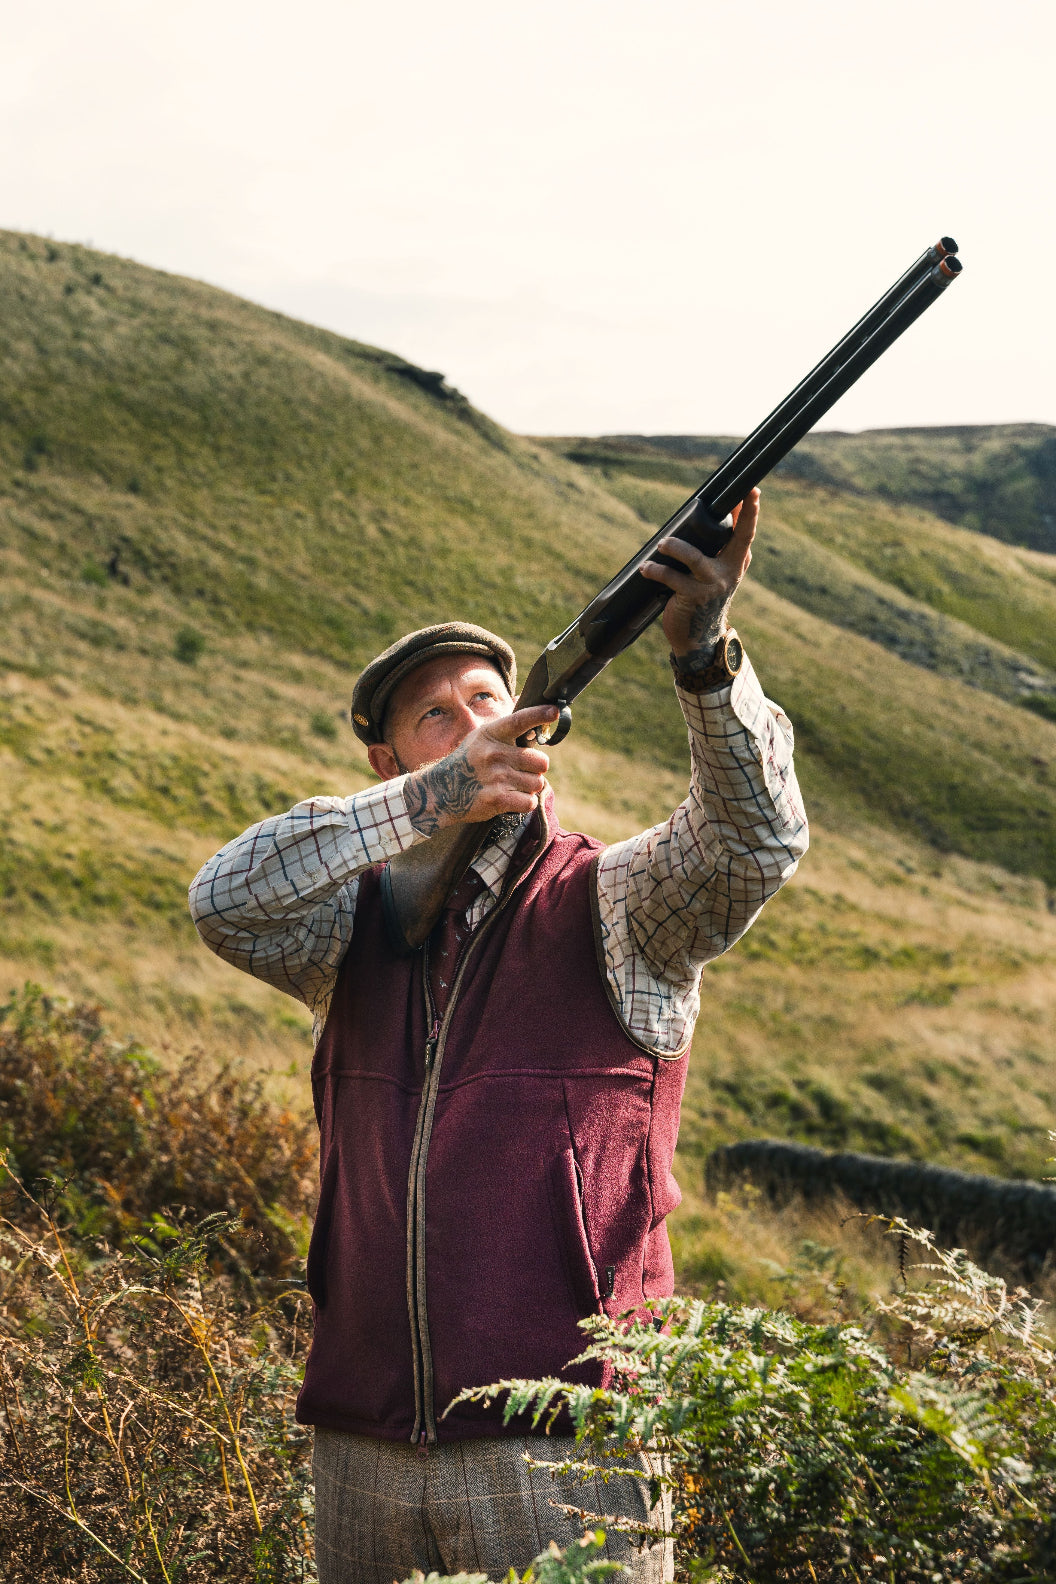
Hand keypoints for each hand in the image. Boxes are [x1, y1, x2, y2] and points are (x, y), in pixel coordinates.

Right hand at [404, 705, 557, 835]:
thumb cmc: (467, 762)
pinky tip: (511, 799)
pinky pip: (529, 802)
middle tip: (522, 772)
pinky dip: (524, 803)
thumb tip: (531, 709)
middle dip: (536, 769)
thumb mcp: (480, 738)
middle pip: (541, 761)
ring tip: (511, 786)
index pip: (520, 720)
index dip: (539, 715)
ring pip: (537, 783)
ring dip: (529, 788)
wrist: (440, 791)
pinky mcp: (497, 799)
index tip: (554, 711)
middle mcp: (494, 753)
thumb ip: (506, 728)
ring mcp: (496, 776)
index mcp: (492, 734)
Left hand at [640, 488, 758, 669]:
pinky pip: (671, 578)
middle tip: (738, 497)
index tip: (753, 490)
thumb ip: (724, 546)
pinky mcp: (693, 597)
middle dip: (742, 517)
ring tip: (662, 544)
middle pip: (740, 539)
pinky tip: (645, 568)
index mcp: (737, 562)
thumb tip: (727, 509)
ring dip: (675, 547)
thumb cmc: (705, 596)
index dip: (751, 511)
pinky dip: (656, 570)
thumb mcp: (720, 571)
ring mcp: (712, 585)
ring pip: (695, 558)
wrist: (699, 636)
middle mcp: (730, 572)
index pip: (747, 533)